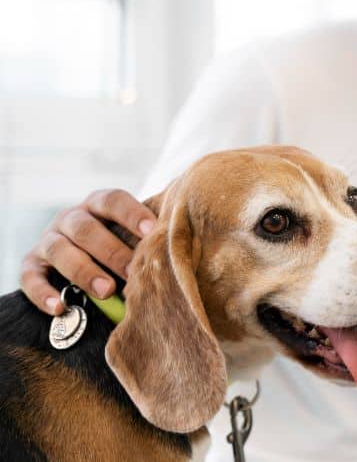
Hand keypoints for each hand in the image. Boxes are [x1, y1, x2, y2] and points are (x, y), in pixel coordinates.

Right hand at [20, 189, 156, 315]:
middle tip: (133, 273)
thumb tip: (174, 251)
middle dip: (111, 252)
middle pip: (86, 228)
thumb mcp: (129, 237)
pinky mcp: (31, 265)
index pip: (113, 200)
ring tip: (106, 290)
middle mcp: (70, 218)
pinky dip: (44, 293)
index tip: (152, 230)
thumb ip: (146, 239)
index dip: (132, 213)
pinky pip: (30, 277)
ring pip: (60, 250)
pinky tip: (60, 307)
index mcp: (98, 205)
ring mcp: (48, 240)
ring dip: (84, 271)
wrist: (79, 262)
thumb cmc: (117, 247)